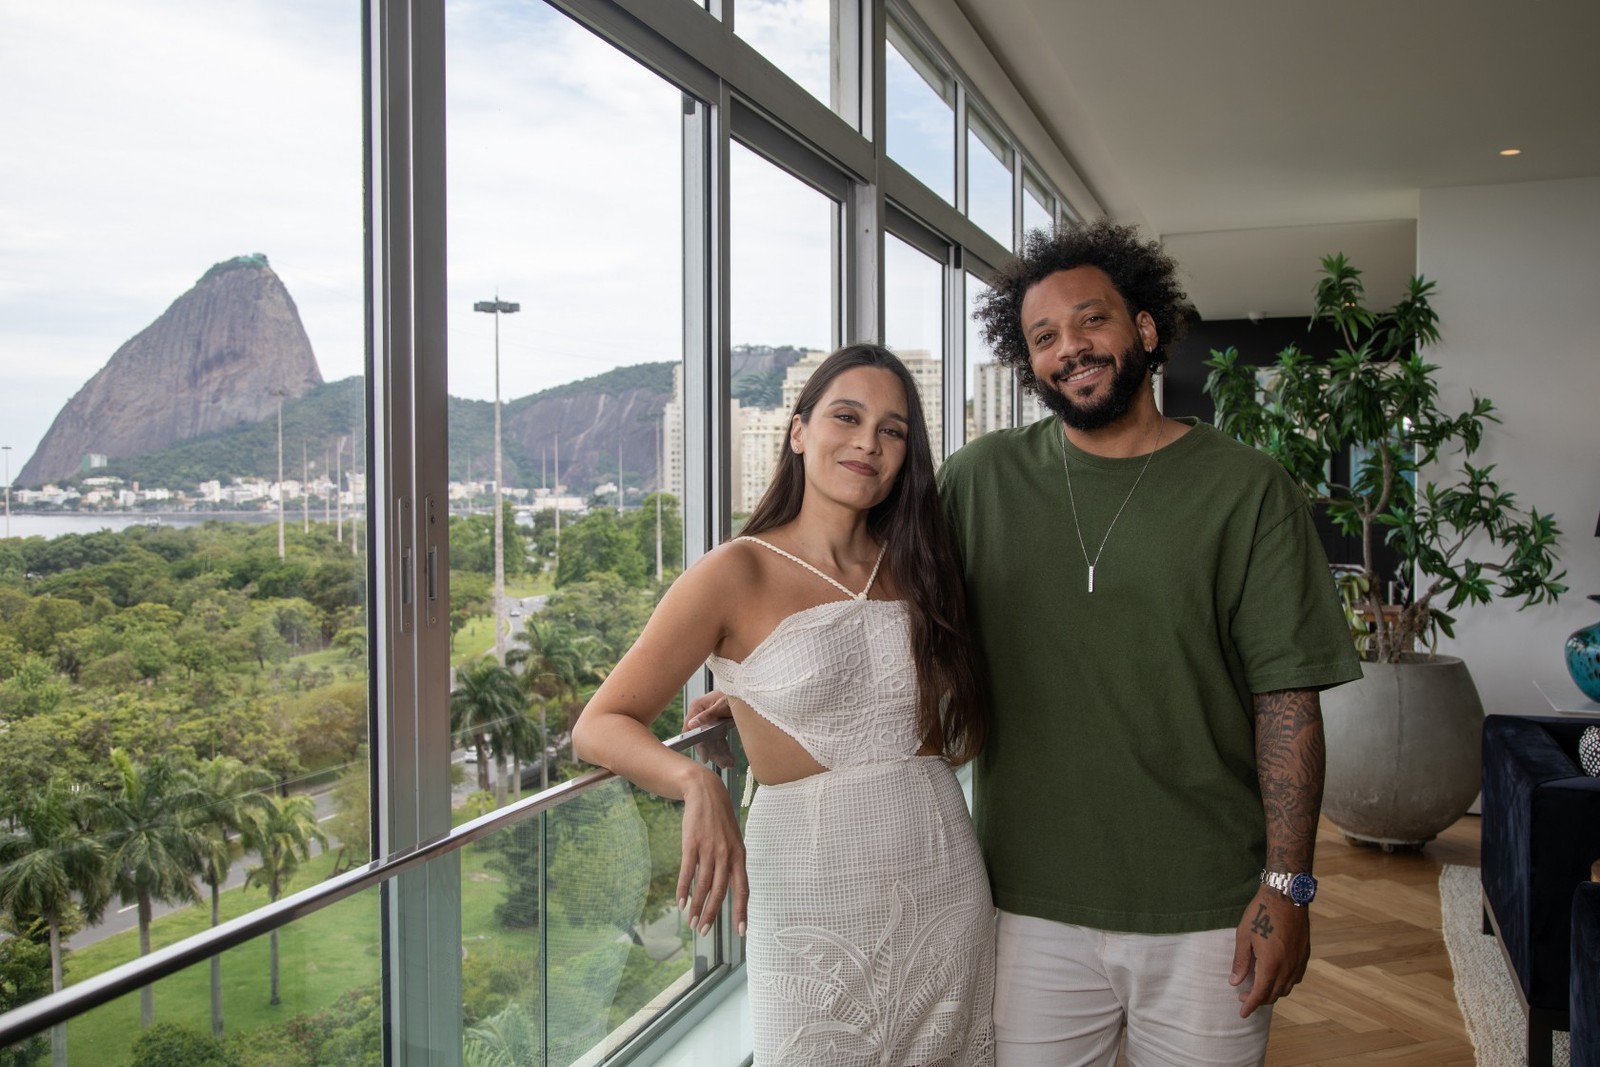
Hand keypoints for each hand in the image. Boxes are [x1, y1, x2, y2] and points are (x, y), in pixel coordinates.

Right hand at [678, 767, 749, 938]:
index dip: (741, 911)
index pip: (743, 889)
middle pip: (720, 892)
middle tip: (703, 931)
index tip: (741, 931)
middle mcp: (726, 855)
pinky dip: (683, 889)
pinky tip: (680, 902)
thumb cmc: (720, 821)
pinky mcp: (692, 844)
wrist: (706, 793)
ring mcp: (709, 850)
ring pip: (703, 885)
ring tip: (691, 922)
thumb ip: (732, 863)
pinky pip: (688, 871)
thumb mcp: (733, 841)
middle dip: (711, 914)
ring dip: (696, 906)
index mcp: (739, 857)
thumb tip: (729, 888)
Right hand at [686, 691, 737, 767]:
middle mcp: (701, 715)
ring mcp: (709, 721)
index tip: (704, 756)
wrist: (747, 692)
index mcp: (697, 707)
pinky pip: (719, 741)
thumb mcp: (721, 704)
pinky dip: (724, 750)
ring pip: (712, 742)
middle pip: (703, 739)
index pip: (690, 729)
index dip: (697, 743)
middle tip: (723, 764)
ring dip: (720, 754)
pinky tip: (731, 759)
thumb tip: (692, 725)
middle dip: (714, 753)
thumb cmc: (733, 693)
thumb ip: (707, 715)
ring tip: (729, 764)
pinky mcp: (717, 726)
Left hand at [1230, 886, 1310, 1017]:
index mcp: (1271, 964)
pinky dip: (1285, 983)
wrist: (1286, 895)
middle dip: (1259, 1000)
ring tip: (1259, 989)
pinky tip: (1277, 977)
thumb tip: (1235, 982)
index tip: (1242, 1013)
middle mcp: (1288, 967)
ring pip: (1287, 988)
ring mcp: (1298, 961)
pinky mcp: (1305, 954)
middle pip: (1274, 994)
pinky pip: (1296, 977)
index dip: (1250, 1005)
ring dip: (1273, 993)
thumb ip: (1240, 961)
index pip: (1260, 994)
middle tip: (1244, 997)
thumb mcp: (1243, 936)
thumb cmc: (1261, 913)